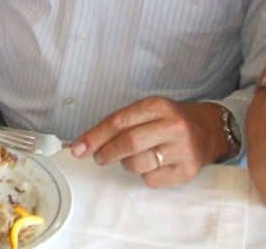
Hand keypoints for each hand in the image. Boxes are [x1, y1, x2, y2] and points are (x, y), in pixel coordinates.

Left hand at [70, 97, 227, 187]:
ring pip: (138, 164)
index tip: (77, 148)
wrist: (209, 130)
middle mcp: (173, 126)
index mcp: (157, 106)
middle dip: (106, 152)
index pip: (118, 122)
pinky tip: (153, 165)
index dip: (94, 136)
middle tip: (98, 157)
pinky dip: (144, 175)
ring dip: (126, 164)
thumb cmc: (168, 120)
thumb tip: (82, 145)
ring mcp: (183, 150)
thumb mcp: (146, 111)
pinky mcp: (188, 171)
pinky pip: (152, 180)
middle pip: (128, 143)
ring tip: (132, 158)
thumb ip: (118, 124)